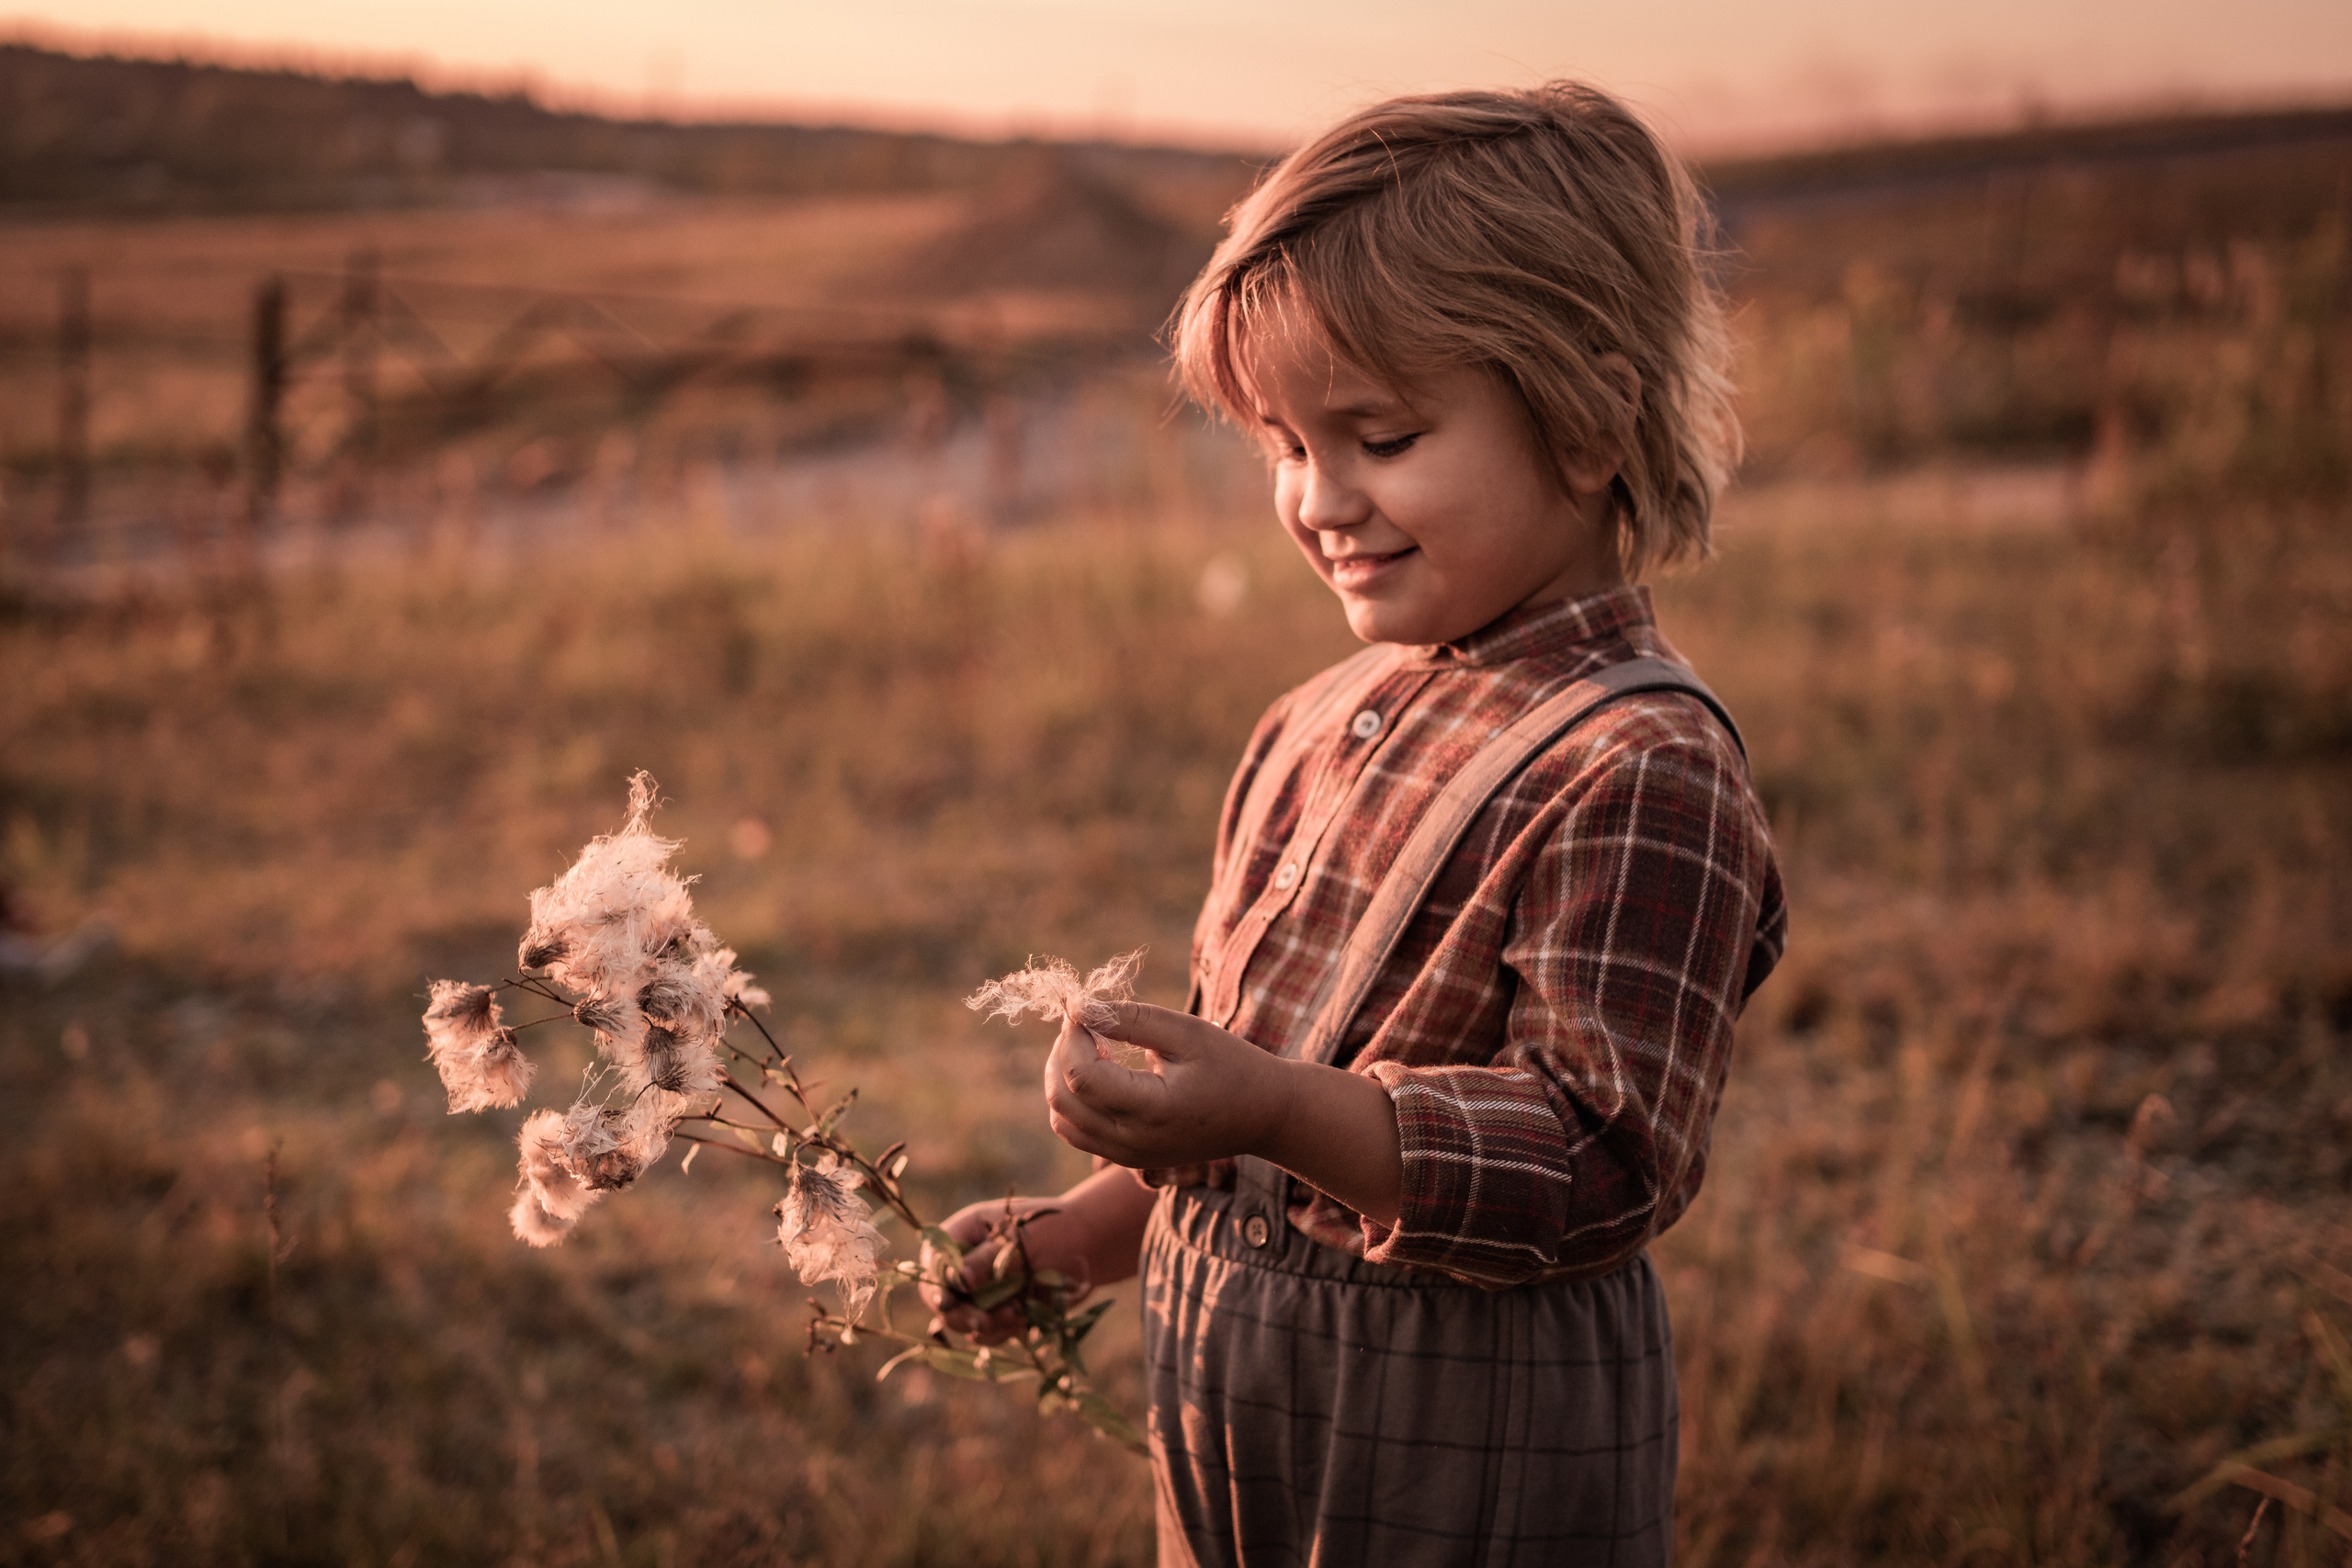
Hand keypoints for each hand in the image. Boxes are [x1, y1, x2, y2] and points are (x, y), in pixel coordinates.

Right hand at [914, 1168, 1158, 1345]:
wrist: (1089, 1249)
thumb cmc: (1054, 1230)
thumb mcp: (1020, 1239)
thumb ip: (987, 1260)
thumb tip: (957, 1280)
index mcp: (963, 1234)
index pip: (934, 1262)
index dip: (937, 1284)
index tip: (948, 1303)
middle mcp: (964, 1263)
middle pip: (942, 1299)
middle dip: (962, 1314)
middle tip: (984, 1323)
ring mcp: (978, 1290)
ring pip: (963, 1321)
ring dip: (987, 1325)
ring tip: (1019, 1313)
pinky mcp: (995, 1311)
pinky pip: (988, 1333)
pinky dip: (1003, 1331)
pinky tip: (1026, 1318)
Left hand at [1047, 1002, 1406, 1227]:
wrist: (1263, 1116)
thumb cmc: (1231, 1066)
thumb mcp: (1186, 1032)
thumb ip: (1131, 1019)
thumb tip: (1079, 1008)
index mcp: (1151, 1110)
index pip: (1081, 1076)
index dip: (1073, 1036)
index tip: (1086, 1009)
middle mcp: (1132, 1142)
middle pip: (1061, 1099)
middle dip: (1062, 1053)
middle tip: (1088, 1023)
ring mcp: (1127, 1156)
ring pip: (1061, 1119)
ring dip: (1062, 1077)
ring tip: (1097, 1047)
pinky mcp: (1126, 1159)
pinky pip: (1076, 1131)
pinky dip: (1073, 1100)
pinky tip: (1102, 1072)